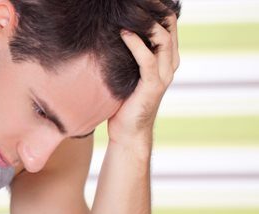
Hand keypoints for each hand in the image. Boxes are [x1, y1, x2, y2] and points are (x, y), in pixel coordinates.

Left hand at [107, 14, 178, 152]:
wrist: (127, 132)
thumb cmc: (123, 100)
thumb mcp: (127, 71)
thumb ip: (129, 54)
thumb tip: (113, 31)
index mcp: (166, 57)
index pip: (168, 24)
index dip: (157, 9)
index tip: (141, 0)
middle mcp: (169, 63)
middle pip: (169, 26)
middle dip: (155, 11)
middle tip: (138, 1)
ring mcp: (164, 74)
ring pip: (163, 40)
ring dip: (147, 23)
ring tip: (130, 11)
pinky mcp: (153, 85)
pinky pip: (147, 60)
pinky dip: (136, 45)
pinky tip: (124, 34)